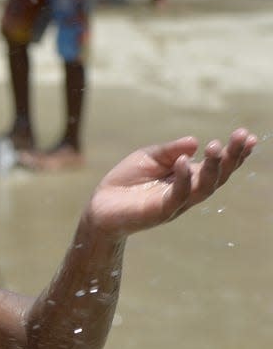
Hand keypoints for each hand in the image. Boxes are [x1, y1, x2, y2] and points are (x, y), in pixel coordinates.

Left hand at [87, 128, 256, 237]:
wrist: (100, 207)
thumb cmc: (127, 181)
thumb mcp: (150, 157)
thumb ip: (171, 150)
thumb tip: (195, 142)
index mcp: (189, 176)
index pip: (218, 165)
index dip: (234, 153)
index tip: (249, 136)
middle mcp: (188, 191)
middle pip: (218, 176)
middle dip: (232, 157)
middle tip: (241, 137)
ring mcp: (176, 203)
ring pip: (203, 187)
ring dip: (213, 167)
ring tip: (215, 146)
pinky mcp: (160, 212)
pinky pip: (177, 196)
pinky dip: (183, 178)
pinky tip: (184, 161)